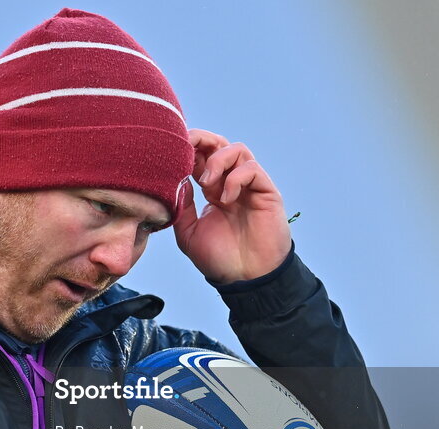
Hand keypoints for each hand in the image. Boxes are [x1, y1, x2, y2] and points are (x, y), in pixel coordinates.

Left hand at [173, 129, 292, 283]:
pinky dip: (235, 178)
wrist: (246, 279)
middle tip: (187, 146)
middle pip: (219, 144)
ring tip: (206, 183)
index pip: (201, 157)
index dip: (188, 148)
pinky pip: (252, 169)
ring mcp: (249, 187)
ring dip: (217, 160)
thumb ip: (181, 206)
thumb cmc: (220, 260)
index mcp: (212, 191)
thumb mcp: (188, 233)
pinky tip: (225, 199)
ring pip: (237, 150)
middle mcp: (230, 184)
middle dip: (202, 139)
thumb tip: (175, 179)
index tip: (171, 150)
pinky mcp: (266, 192)